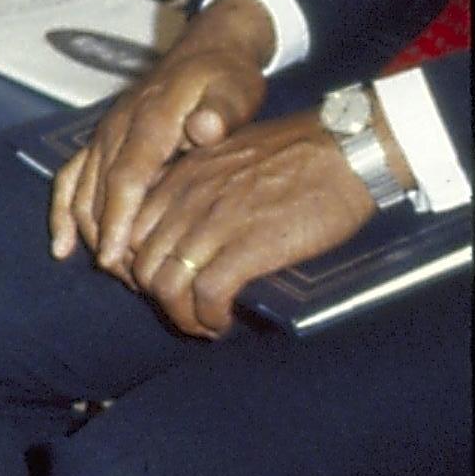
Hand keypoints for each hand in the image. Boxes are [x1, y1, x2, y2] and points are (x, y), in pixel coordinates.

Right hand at [49, 0, 273, 273]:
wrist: (206, 50)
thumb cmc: (225, 77)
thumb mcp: (235, 88)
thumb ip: (221, 109)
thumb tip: (203, 128)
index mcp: (150, 117)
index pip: (126, 175)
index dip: (117, 219)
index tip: (113, 259)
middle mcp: (117, 126)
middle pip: (98, 190)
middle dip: (105, 239)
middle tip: (132, 283)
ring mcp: (104, 133)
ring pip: (81, 189)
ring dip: (90, 233)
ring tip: (116, 274)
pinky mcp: (100, 139)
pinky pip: (70, 177)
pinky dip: (63, 212)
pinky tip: (62, 247)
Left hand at [116, 110, 379, 338]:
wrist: (343, 150)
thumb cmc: (296, 154)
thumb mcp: (228, 159)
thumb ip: (201, 188)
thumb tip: (193, 230)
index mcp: (181, 175)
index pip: (131, 232)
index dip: (143, 269)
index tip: (169, 284)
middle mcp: (187, 197)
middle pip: (143, 266)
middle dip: (161, 299)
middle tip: (189, 312)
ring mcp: (215, 221)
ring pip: (167, 285)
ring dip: (183, 316)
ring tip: (206, 324)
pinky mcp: (248, 246)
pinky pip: (207, 294)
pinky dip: (209, 317)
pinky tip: (224, 321)